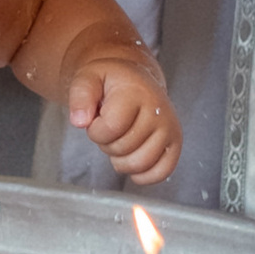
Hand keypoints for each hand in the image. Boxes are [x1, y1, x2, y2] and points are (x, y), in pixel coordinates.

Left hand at [67, 47, 181, 185]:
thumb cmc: (112, 82)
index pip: (110, 128)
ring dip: (122, 160)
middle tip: (110, 127)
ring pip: (140, 164)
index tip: (97, 119)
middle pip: (123, 149)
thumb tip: (79, 121)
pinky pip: (160, 173)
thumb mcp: (88, 79)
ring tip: (121, 140)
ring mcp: (170, 129)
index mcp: (137, 94)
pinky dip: (142, 174)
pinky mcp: (175, 144)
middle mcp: (159, 112)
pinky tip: (132, 158)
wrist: (137, 80)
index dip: (95, 130)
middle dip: (107, 144)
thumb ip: (80, 96)